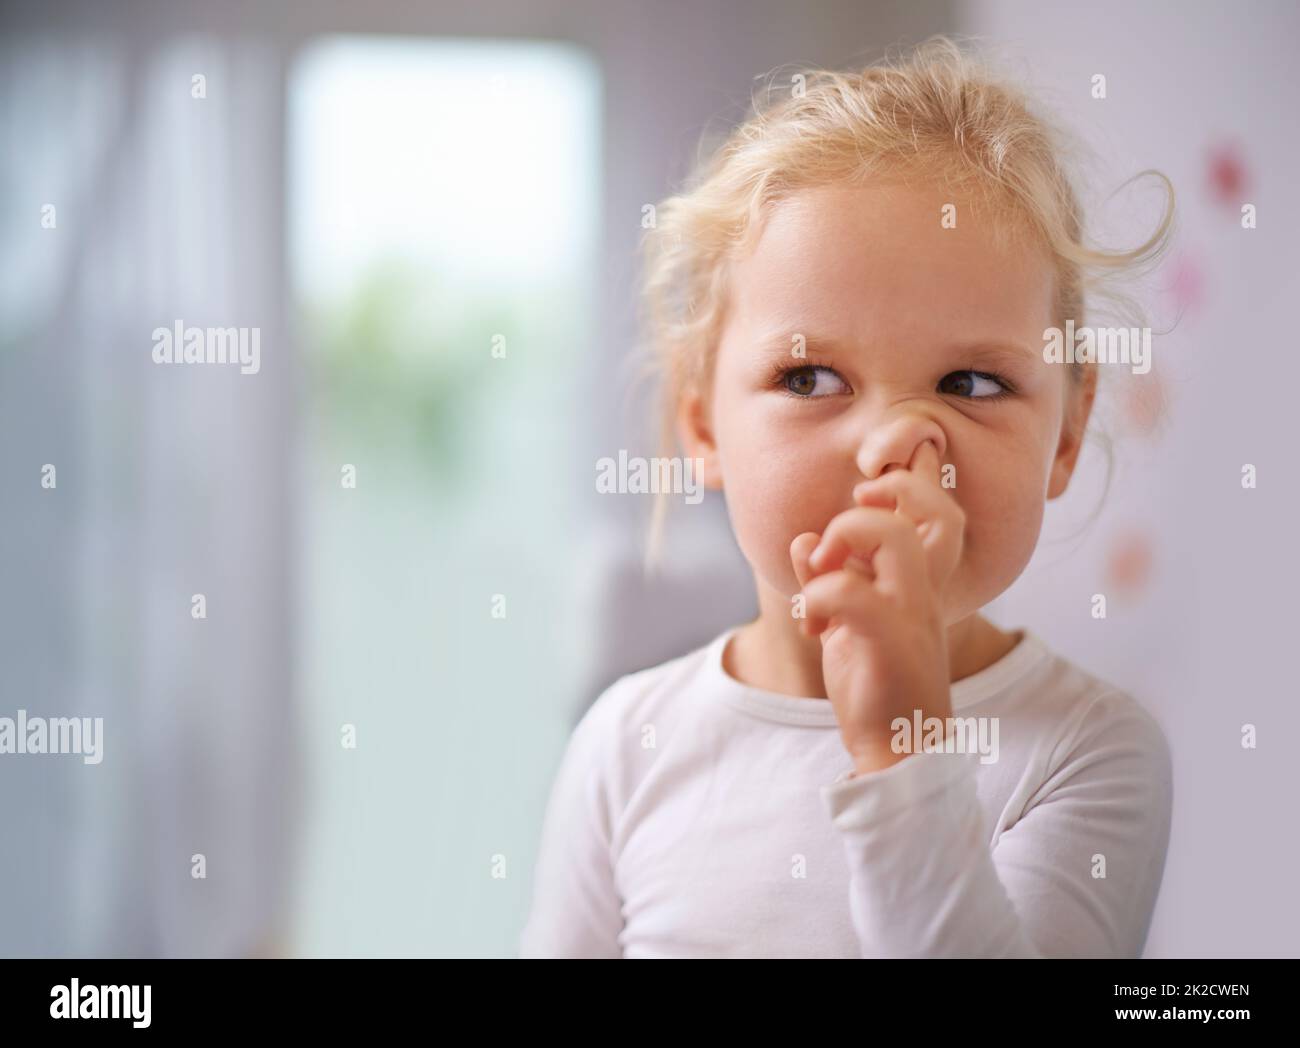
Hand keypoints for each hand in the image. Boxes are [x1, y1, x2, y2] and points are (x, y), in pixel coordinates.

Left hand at [789, 441, 965, 774]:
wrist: (898, 753)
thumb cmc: (877, 684)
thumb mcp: (845, 623)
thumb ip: (827, 577)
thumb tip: (803, 540)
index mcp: (921, 583)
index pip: (942, 511)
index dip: (911, 483)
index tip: (864, 496)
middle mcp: (926, 592)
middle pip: (934, 510)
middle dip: (873, 503)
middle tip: (832, 542)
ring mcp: (912, 614)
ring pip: (894, 537)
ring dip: (843, 538)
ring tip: (819, 571)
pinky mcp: (889, 641)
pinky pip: (850, 592)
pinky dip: (815, 596)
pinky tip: (812, 626)